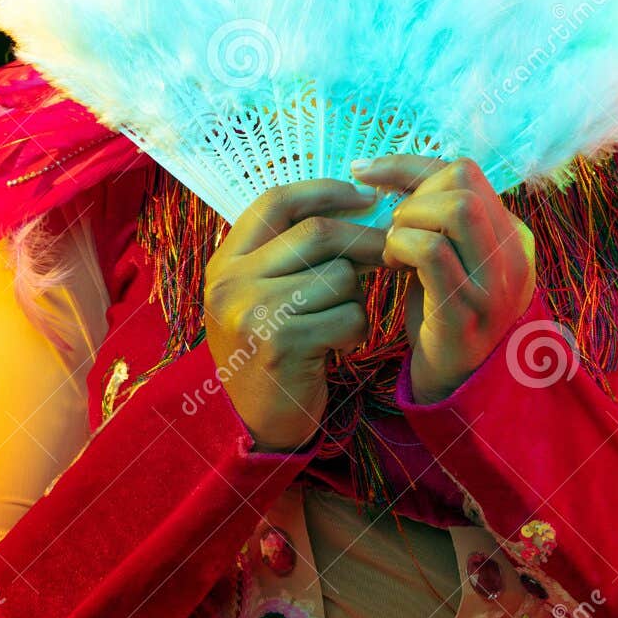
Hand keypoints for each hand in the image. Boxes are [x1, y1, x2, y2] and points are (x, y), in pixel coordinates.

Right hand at [204, 178, 385, 452]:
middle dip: (363, 240)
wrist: (252, 425)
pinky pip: (347, 316)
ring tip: (338, 321)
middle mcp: (231, 282)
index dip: (324, 191)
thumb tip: (360, 207)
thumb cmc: (270, 351)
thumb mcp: (263, 295)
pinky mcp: (282, 343)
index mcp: (226, 262)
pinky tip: (337, 346)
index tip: (363, 196)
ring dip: (355, 297)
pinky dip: (355, 330)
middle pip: (318, 234)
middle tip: (391, 251)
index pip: (277, 202)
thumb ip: (292, 254)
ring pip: (339, 276)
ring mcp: (253, 312)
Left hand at [351, 155, 535, 404]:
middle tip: (394, 228)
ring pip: (457, 209)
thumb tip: (380, 170)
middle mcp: (513, 254)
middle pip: (464, 182)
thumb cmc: (443, 312)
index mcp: (511, 233)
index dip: (408, 166)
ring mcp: (495, 285)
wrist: (457, 387)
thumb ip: (430, 215)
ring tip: (394, 247)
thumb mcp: (447, 255)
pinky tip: (392, 266)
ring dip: (410, 220)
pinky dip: (402, 247)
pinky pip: (433, 253)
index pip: (463, 170)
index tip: (368, 173)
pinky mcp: (467, 313)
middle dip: (414, 195)